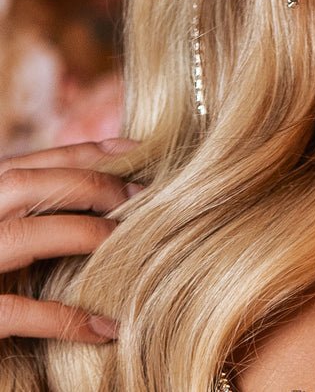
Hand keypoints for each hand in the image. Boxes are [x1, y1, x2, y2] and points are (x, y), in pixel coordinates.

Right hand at [0, 137, 140, 343]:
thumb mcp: (3, 230)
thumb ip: (34, 211)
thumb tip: (106, 185)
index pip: (27, 164)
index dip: (83, 152)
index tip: (135, 150)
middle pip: (22, 184)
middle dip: (88, 183)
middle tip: (141, 195)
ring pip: (20, 237)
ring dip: (80, 233)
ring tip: (125, 244)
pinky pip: (14, 312)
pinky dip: (63, 318)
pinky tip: (104, 326)